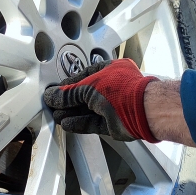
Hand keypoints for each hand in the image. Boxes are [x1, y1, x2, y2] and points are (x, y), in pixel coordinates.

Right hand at [43, 59, 158, 141]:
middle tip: (53, 105)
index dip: (68, 84)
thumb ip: (68, 93)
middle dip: (68, 101)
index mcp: (110, 70)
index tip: (55, 91)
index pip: (84, 76)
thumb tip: (53, 96)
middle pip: (85, 94)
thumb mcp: (88, 87)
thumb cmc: (123, 90)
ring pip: (88, 110)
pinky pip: (92, 123)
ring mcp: (113, 106)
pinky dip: (79, 124)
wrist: (143, 110)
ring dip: (71, 113)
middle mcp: (112, 87)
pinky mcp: (113, 123)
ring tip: (57, 116)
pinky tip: (67, 124)